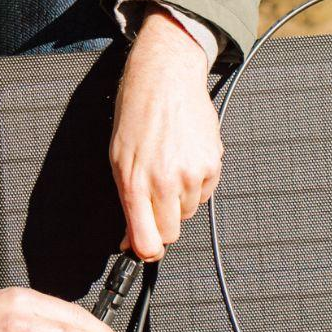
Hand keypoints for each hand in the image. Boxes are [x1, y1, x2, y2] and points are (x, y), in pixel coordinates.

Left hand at [111, 6, 223, 260]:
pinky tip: (184, 160)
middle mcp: (164, 181)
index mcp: (134, 182)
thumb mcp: (118, 160)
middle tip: (155, 201)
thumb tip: (130, 239)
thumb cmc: (136, 116)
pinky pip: (205, 193)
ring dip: (178, 200)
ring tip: (168, 168)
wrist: (165, 80)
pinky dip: (195, 184)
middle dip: (161, 224)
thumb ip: (126, 203)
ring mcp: (192, 173)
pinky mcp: (213, 163)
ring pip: (188, 212)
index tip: (144, 249)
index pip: (146, 241)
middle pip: (170, 233)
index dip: (145, 251)